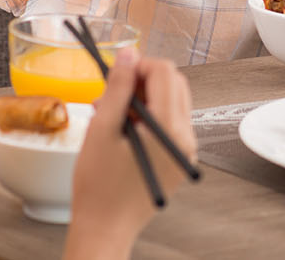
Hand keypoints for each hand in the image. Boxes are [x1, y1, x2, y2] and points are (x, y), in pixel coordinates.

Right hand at [68, 47, 196, 249]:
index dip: (139, 64)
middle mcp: (186, 137)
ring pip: (172, 104)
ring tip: (110, 114)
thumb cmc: (98, 188)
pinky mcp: (178, 161)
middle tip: (111, 94)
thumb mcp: (102, 130)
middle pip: (174, 85)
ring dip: (143, 99)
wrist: (104, 230)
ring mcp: (185, 151)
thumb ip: (118, 88)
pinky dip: (148, 119)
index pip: (165, 72)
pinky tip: (122, 131)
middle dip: (142, 81)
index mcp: (170, 128)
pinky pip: (169, 126)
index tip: (116, 73)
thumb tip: (128, 54)